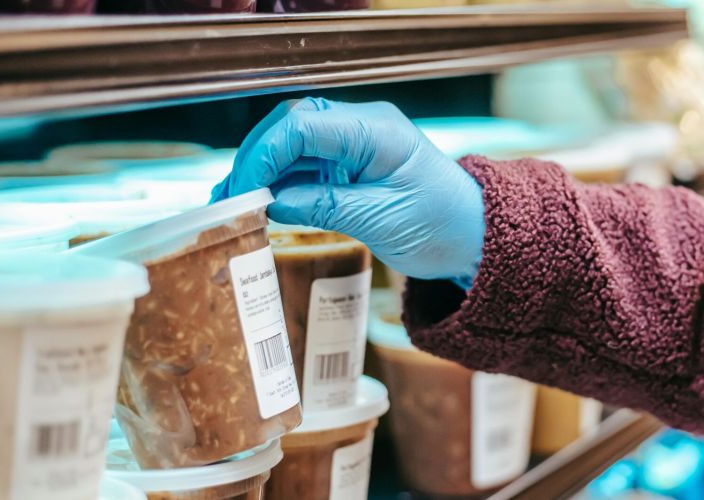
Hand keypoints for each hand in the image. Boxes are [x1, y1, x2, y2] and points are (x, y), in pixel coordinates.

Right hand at [211, 98, 483, 285]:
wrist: (473, 236)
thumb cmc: (442, 224)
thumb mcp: (382, 220)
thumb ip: (324, 206)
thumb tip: (272, 203)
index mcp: (377, 131)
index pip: (303, 126)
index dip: (264, 155)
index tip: (245, 191)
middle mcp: (363, 128)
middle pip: (291, 126)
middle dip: (255, 158)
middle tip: (230, 198)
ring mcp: (355, 144)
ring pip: (293, 144)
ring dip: (262, 170)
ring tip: (233, 204)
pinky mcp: (350, 165)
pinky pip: (305, 164)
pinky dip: (279, 182)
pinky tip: (258, 203)